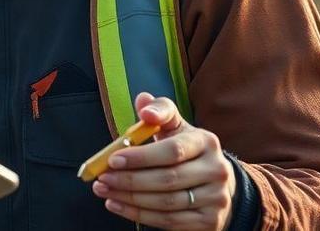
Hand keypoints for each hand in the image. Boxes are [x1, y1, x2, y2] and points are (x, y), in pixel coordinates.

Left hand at [91, 93, 234, 229]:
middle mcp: (216, 170)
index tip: (112, 159)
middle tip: (102, 178)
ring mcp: (216, 198)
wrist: (217, 185)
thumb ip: (159, 111)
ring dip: (129, 198)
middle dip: (129, 180)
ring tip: (104, 190)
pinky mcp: (209, 221)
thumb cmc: (186, 151)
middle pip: (167, 179)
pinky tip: (117, 204)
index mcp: (205, 142)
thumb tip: (143, 101)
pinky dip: (138, 214)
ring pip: (166, 203)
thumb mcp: (176, 127)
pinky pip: (169, 221)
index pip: (172, 150)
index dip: (140, 156)